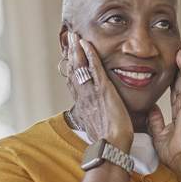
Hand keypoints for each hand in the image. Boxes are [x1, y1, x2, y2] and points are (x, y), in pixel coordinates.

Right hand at [65, 32, 133, 151]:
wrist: (112, 146)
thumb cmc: (110, 141)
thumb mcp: (99, 126)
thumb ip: (99, 117)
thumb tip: (101, 117)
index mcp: (84, 105)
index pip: (74, 82)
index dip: (70, 68)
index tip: (69, 56)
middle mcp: (84, 97)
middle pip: (73, 71)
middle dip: (70, 54)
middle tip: (69, 39)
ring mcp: (91, 93)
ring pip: (80, 67)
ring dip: (76, 49)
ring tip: (74, 36)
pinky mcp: (102, 91)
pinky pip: (94, 69)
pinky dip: (89, 55)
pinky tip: (87, 44)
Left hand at [147, 43, 180, 167]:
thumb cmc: (174, 152)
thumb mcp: (158, 133)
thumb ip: (155, 120)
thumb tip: (151, 109)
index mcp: (180, 111)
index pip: (175, 89)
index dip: (173, 76)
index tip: (170, 64)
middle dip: (180, 64)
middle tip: (177, 49)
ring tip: (180, 47)